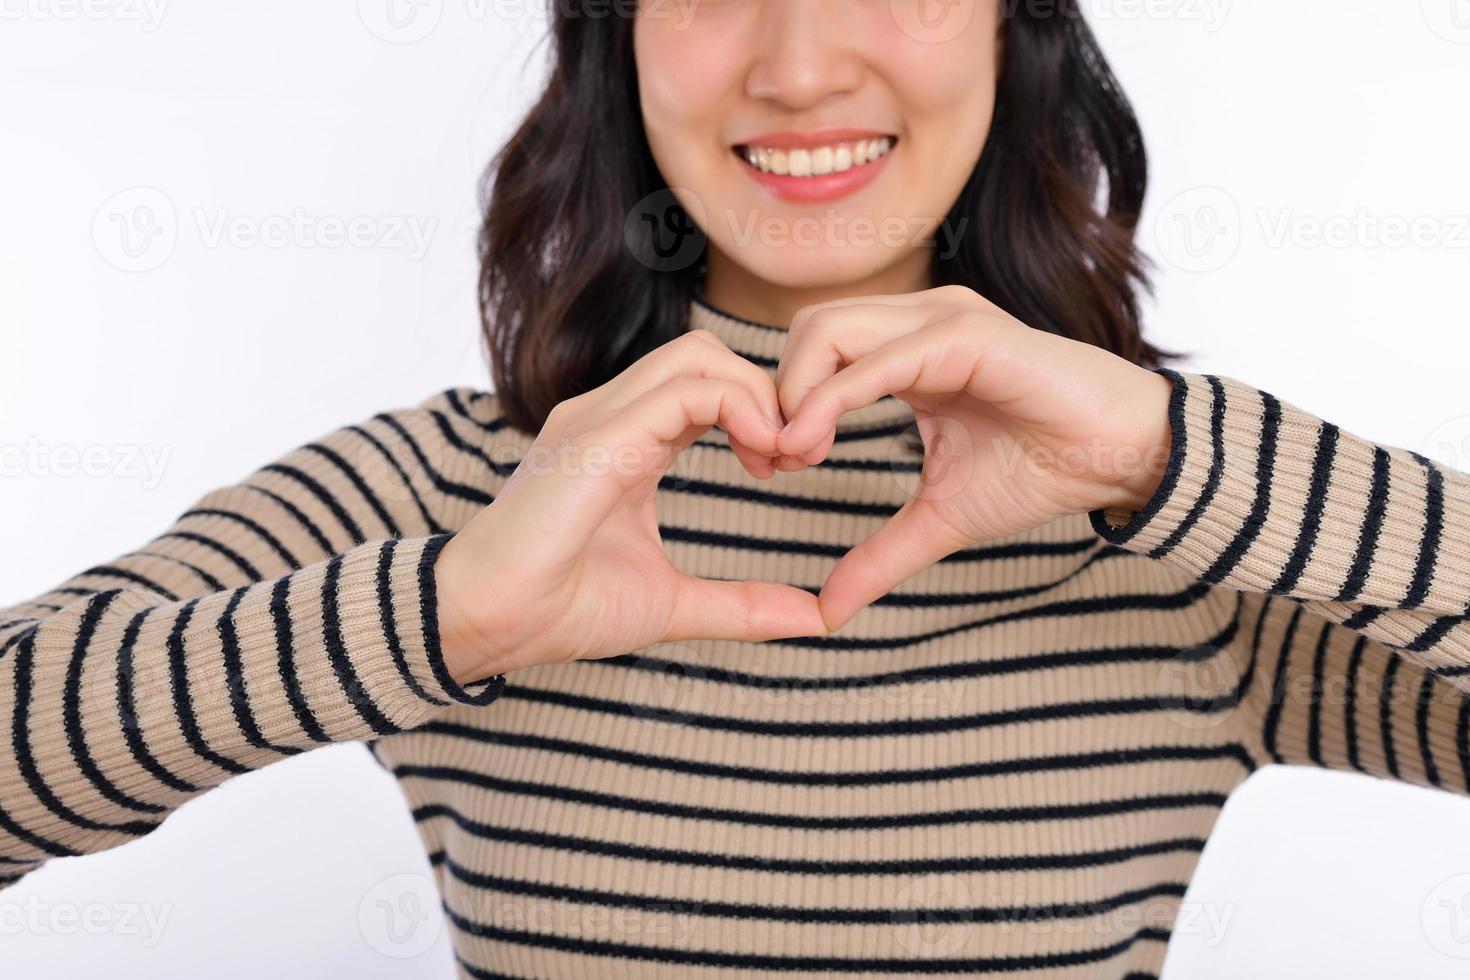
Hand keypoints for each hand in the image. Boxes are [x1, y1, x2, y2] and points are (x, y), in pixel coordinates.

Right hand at [434, 330, 826, 681]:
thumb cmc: (561, 609)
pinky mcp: (597, 437)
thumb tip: (814, 620)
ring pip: (698, 356)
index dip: (761, 411)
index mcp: (625, 441)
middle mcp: (610, 415)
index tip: (788, 466)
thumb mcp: (673, 604)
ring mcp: (599, 418)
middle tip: (796, 457)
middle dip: (768, 392)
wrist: (487, 624)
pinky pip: (683, 390)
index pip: (705, 384)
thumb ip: (742, 604)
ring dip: (758, 396)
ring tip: (781, 457)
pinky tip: (761, 456)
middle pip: (706, 354)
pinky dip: (739, 408)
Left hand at [773, 284, 1173, 630]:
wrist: (1123, 459)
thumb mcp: (940, 519)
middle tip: (774, 461)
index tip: (773, 465)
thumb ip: (881, 555)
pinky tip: (815, 446)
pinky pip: (880, 359)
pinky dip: (832, 400)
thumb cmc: (1043, 471)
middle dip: (774, 392)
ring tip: (794, 456)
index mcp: (909, 349)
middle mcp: (919, 321)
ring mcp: (943, 320)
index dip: (781, 401)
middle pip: (809, 328)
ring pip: (828, 330)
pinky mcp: (967, 336)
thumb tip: (829, 611)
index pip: (815, 349)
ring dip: (795, 393)